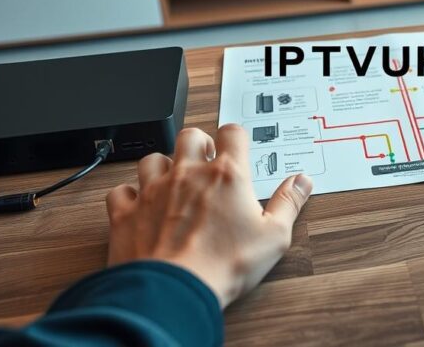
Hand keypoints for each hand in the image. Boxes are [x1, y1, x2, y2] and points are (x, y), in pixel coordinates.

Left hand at [105, 125, 312, 306]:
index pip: (232, 132)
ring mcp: (154, 190)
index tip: (238, 146)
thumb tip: (302, 182)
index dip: (236, 136)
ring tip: (172, 179)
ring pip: (152, 158)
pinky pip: (121, 190)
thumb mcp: (274, 236)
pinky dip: (129, 194)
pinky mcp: (127, 212)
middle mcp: (188, 174)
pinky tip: (138, 203)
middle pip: (190, 135)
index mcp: (226, 175)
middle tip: (206, 159)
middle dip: (199, 142)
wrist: (175, 290)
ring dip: (163, 164)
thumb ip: (289, 203)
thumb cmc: (224, 265)